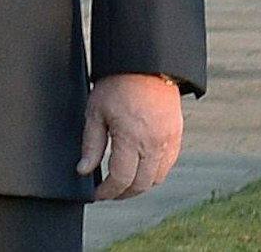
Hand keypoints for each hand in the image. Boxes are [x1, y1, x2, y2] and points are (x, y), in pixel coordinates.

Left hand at [79, 73, 183, 200]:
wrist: (146, 66)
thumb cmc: (117, 85)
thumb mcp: (95, 112)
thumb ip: (91, 145)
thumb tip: (84, 170)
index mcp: (132, 138)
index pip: (121, 179)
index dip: (107, 191)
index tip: (97, 194)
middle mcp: (154, 144)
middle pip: (141, 184)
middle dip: (122, 193)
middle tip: (108, 192)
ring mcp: (168, 141)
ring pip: (157, 178)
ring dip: (140, 186)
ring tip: (123, 184)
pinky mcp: (176, 136)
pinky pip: (168, 165)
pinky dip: (154, 174)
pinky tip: (141, 170)